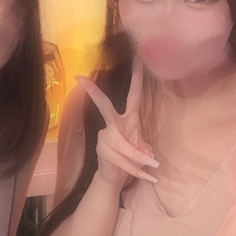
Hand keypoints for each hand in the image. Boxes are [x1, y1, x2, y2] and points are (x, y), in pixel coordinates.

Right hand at [75, 60, 158, 189]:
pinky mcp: (103, 150)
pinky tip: (149, 177)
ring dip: (140, 160)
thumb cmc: (130, 156)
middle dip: (94, 94)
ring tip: (153, 168)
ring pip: (125, 147)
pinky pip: (123, 161)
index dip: (136, 77)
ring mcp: (106, 136)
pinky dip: (138, 171)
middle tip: (82, 79)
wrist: (116, 176)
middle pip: (104, 106)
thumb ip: (145, 148)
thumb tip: (150, 156)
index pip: (134, 94)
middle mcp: (115, 124)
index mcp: (129, 118)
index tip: (136, 58)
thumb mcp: (142, 148)